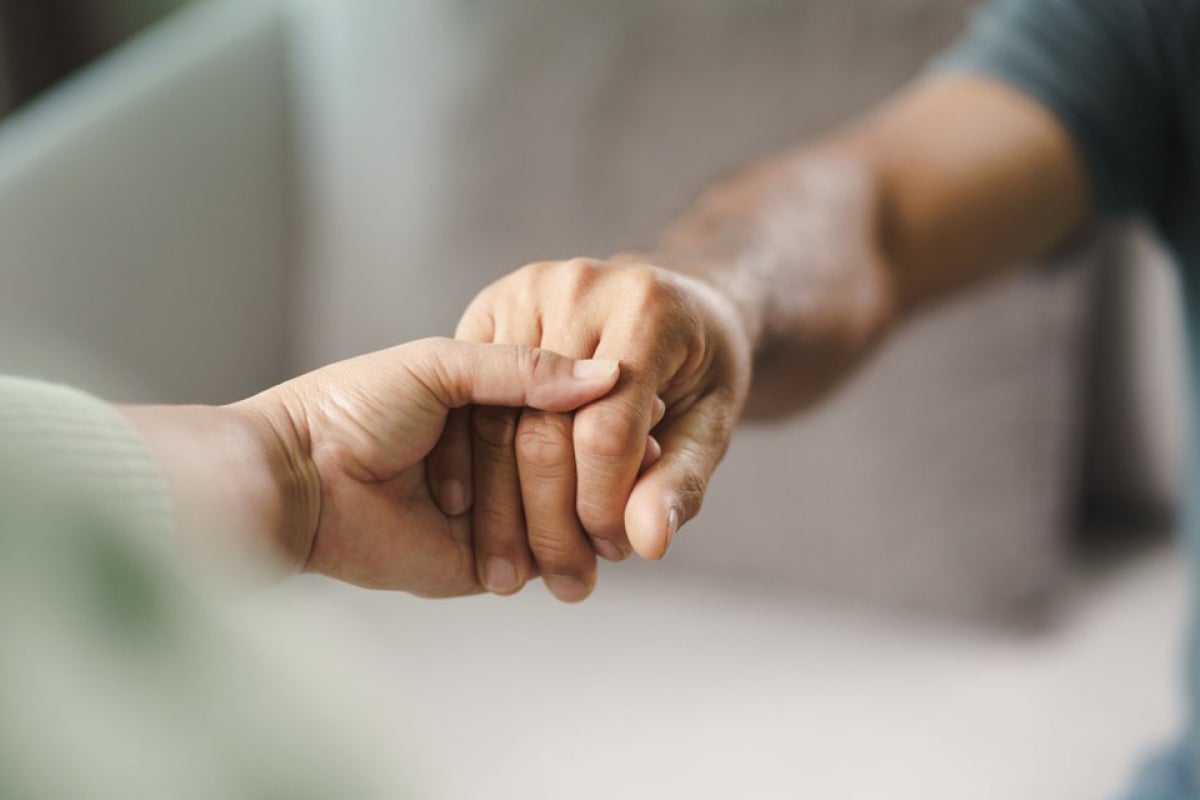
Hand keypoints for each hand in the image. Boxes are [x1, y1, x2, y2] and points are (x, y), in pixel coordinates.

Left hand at [126, 338, 619, 595]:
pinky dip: (569, 555)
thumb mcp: (440, 365)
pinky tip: (601, 546)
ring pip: (564, 516)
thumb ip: (521, 369)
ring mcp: (494, 513)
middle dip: (610, 470)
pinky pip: (540, 561)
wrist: (298, 480)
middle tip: (651, 461)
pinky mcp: (483, 564)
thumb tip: (608, 375)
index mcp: (486, 404)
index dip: (605, 413)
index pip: (564, 410)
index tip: (652, 409)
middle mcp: (496, 459)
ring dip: (595, 515)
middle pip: (572, 466)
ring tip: (635, 505)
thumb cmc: (355, 407)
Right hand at [428, 259, 752, 600]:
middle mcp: (576, 287)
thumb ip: (679, 481)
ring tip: (520, 572)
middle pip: (542, 429)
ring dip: (502, 508)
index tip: (612, 552)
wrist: (671, 300)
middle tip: (565, 579)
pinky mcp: (487, 307)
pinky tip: (480, 521)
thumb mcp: (710, 424)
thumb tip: (647, 543)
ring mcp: (523, 292)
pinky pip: (468, 401)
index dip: (603, 505)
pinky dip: (471, 468)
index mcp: (644, 308)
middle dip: (551, 519)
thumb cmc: (698, 366)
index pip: (606, 431)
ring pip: (494, 421)